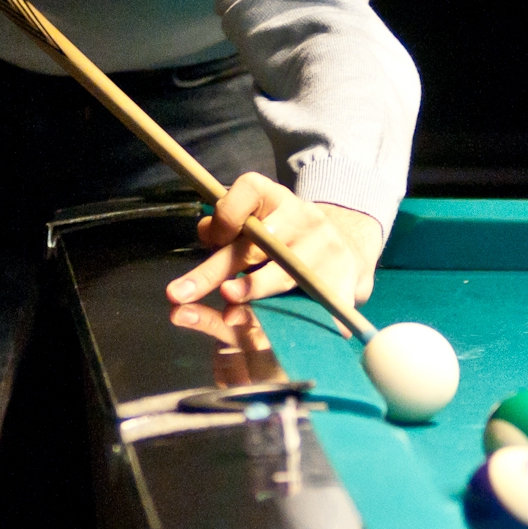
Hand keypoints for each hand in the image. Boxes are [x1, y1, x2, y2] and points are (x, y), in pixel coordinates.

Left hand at [166, 173, 382, 314]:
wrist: (347, 248)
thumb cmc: (284, 237)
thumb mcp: (256, 222)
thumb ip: (227, 229)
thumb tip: (205, 234)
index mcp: (276, 198)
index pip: (247, 190)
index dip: (225, 214)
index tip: (212, 239)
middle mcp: (303, 218)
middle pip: (256, 244)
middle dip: (215, 270)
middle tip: (180, 294)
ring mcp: (326, 249)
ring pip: (282, 274)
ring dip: (252, 291)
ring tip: (226, 310)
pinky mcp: (343, 282)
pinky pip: (313, 306)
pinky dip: (294, 322)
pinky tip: (271, 338)